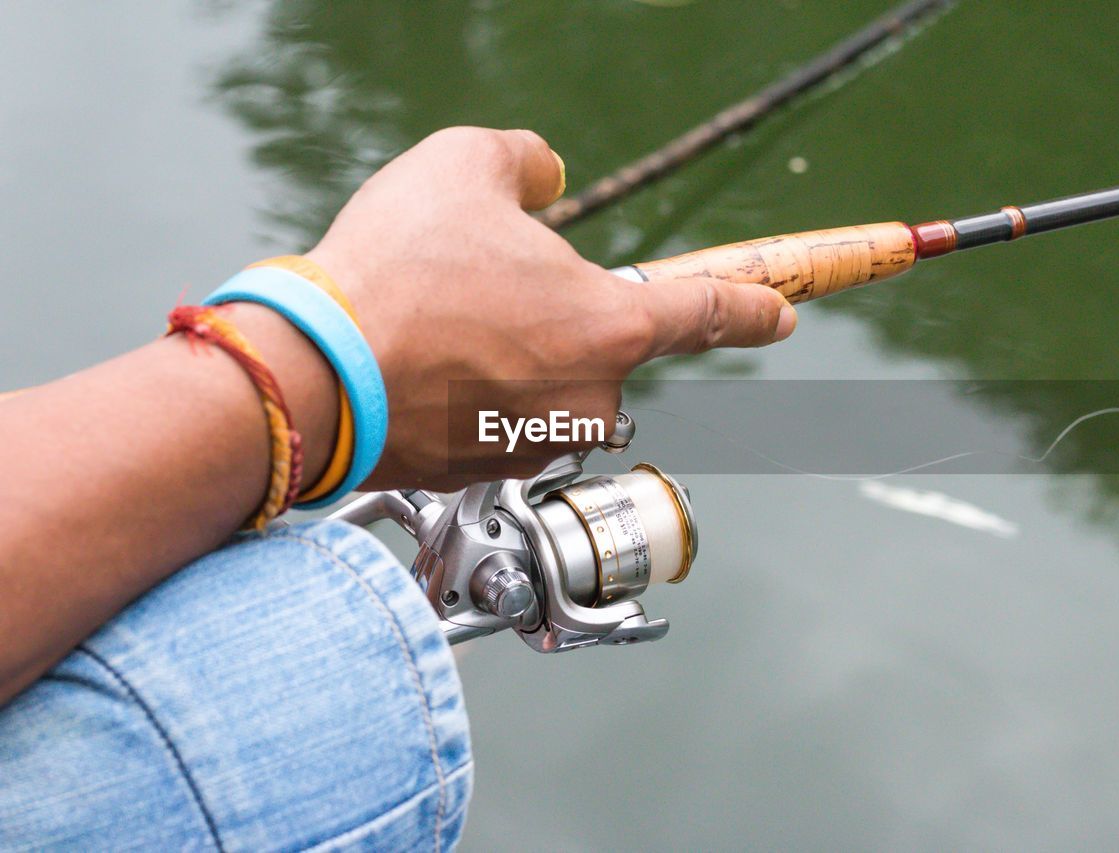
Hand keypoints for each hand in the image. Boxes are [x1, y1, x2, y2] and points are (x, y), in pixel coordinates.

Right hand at [306, 126, 796, 489]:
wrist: (314, 373)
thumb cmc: (395, 270)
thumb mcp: (464, 165)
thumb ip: (526, 161)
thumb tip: (547, 176)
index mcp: (609, 325)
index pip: (706, 311)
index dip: (749, 310)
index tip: (779, 315)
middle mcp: (588, 396)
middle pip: (600, 347)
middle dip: (554, 318)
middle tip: (480, 292)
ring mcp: (539, 442)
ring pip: (544, 385)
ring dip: (507, 357)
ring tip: (436, 327)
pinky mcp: (487, 470)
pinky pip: (497, 420)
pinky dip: (471, 394)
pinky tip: (418, 365)